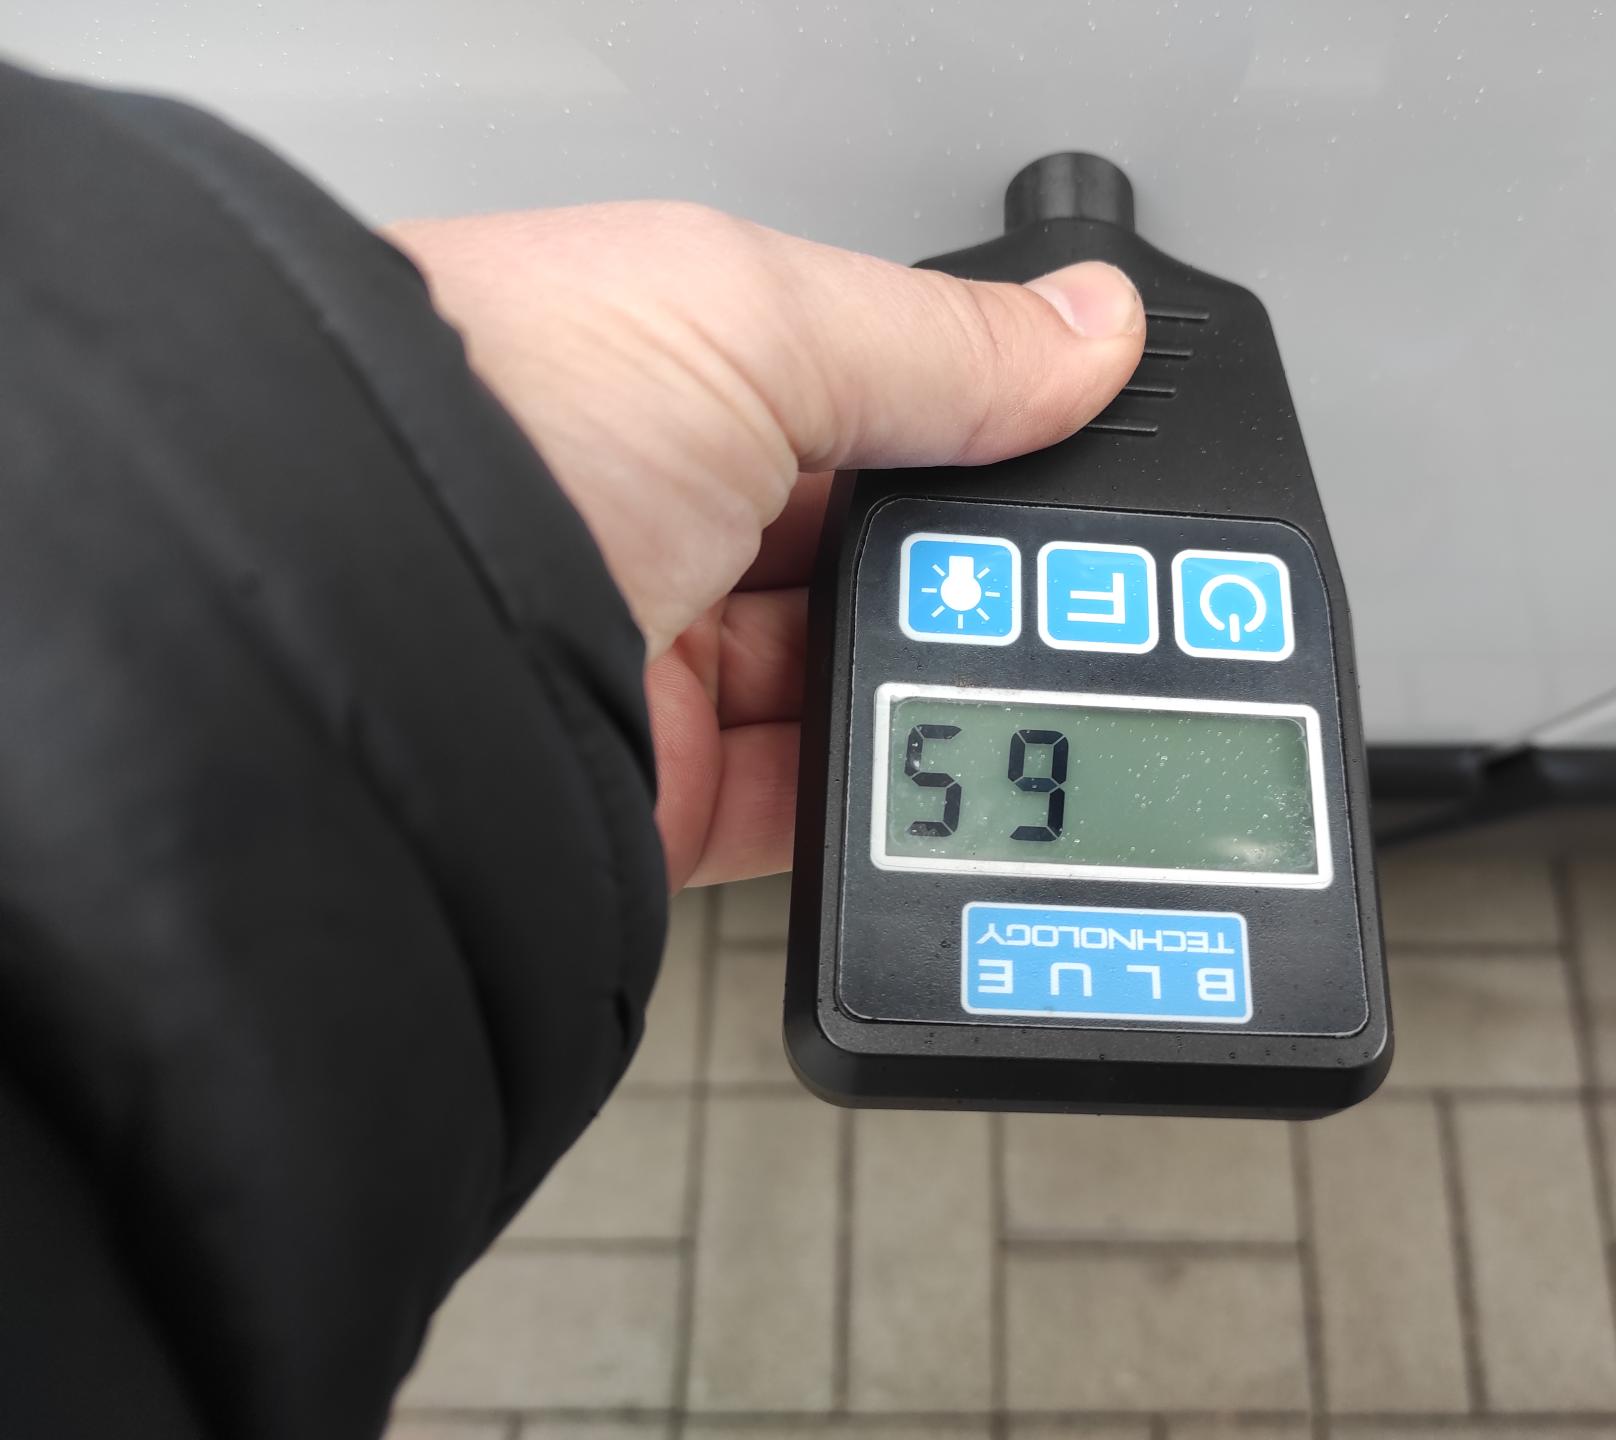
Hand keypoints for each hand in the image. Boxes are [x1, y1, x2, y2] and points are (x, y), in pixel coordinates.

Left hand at [388, 203, 1143, 889]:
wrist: (356, 616)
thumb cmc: (495, 414)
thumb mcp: (751, 321)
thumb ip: (940, 346)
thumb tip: (1086, 333)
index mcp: (668, 375)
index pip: (865, 408)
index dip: (971, 439)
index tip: (1065, 477)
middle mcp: (654, 515)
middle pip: (861, 563)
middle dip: (960, 578)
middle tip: (1054, 589)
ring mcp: (653, 662)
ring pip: (841, 689)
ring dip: (924, 686)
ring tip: (1004, 672)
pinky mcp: (649, 795)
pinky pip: (797, 808)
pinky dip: (872, 798)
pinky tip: (931, 771)